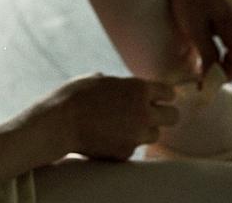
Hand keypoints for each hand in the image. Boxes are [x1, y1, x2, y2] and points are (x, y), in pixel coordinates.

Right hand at [53, 73, 179, 160]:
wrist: (58, 123)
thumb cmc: (74, 96)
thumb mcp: (97, 80)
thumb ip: (117, 84)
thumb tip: (121, 87)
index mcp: (138, 89)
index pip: (169, 93)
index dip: (161, 96)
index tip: (156, 99)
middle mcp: (144, 112)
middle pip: (173, 117)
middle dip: (163, 115)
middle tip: (149, 115)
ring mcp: (137, 135)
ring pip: (154, 135)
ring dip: (143, 131)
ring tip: (121, 126)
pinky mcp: (126, 152)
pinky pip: (133, 147)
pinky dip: (123, 143)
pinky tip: (105, 137)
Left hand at [163, 0, 231, 82]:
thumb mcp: (194, 28)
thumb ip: (207, 55)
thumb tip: (210, 81)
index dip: (222, 80)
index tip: (200, 85)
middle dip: (217, 71)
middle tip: (192, 78)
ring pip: (231, 51)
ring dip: (215, 61)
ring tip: (191, 63)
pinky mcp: (230, 15)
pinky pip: (227, 41)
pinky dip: (214, 49)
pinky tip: (195, 49)